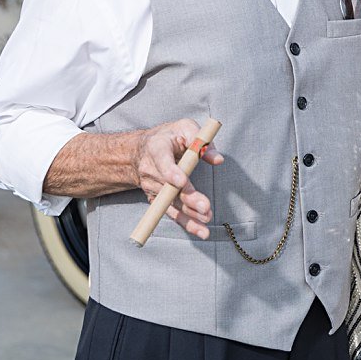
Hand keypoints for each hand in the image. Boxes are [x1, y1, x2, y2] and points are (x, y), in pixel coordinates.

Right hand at [133, 119, 224, 239]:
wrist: (143, 150)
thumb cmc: (170, 136)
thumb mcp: (186, 128)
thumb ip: (202, 141)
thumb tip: (217, 159)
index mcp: (157, 148)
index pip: (162, 162)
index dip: (171, 173)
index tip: (182, 181)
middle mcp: (151, 170)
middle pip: (169, 188)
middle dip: (188, 198)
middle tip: (204, 207)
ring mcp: (153, 188)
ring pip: (172, 204)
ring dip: (190, 215)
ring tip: (207, 219)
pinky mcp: (158, 200)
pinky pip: (172, 213)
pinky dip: (187, 223)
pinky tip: (200, 231)